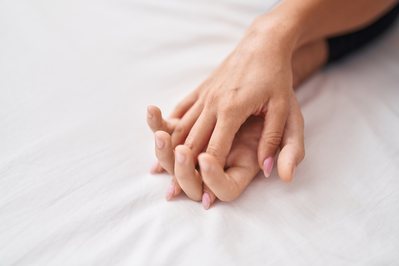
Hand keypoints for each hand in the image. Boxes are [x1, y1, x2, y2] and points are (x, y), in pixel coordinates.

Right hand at [148, 38, 326, 177]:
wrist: (263, 44)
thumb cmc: (276, 76)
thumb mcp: (284, 109)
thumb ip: (274, 140)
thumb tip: (268, 170)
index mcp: (232, 110)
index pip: (214, 149)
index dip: (205, 173)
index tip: (199, 193)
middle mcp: (212, 104)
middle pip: (190, 141)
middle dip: (181, 166)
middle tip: (172, 189)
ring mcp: (204, 96)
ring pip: (180, 127)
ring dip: (169, 149)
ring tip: (158, 170)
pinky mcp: (201, 89)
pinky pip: (180, 110)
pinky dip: (168, 126)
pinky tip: (161, 137)